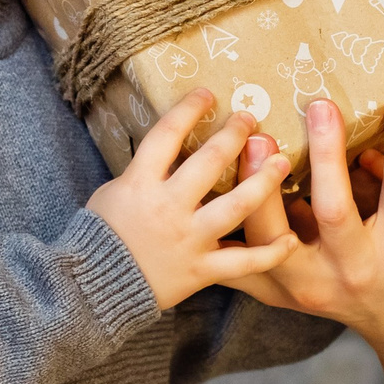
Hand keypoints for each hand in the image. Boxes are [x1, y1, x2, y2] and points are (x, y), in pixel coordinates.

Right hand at [86, 89, 297, 310]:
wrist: (92, 289)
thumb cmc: (101, 235)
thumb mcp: (113, 191)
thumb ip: (146, 170)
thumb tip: (174, 144)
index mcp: (141, 183)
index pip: (167, 134)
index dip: (189, 109)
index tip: (208, 94)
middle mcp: (169, 207)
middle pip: (210, 161)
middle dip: (235, 134)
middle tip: (250, 119)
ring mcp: (189, 239)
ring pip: (236, 206)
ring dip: (264, 181)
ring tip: (282, 163)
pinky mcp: (202, 269)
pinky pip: (243, 262)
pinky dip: (270, 254)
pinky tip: (291, 240)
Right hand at [229, 95, 383, 356]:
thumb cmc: (362, 288)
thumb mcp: (302, 280)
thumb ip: (263, 248)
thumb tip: (212, 208)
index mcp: (290, 279)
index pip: (250, 242)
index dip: (238, 200)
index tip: (232, 153)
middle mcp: (320, 279)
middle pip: (279, 231)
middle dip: (263, 180)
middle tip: (256, 132)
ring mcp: (364, 267)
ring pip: (337, 206)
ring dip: (330, 152)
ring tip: (324, 107)